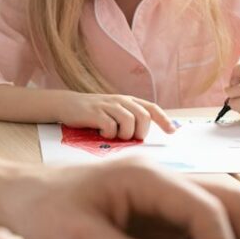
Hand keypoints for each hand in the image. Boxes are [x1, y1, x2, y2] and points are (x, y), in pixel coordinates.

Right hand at [56, 92, 175, 139]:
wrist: (67, 104)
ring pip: (129, 122)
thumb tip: (141, 138)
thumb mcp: (113, 112)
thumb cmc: (93, 113)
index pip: (151, 108)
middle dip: (140, 132)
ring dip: (124, 135)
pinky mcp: (95, 113)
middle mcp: (121, 100)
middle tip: (129, 138)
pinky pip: (110, 127)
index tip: (172, 132)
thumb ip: (128, 120)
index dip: (164, 120)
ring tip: (114, 136)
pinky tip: (101, 133)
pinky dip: (109, 134)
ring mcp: (108, 105)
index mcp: (128, 101)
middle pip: (143, 117)